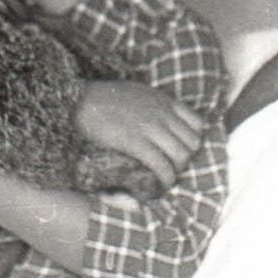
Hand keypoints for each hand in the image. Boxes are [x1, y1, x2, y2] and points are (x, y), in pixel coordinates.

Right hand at [77, 80, 204, 187]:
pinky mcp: (136, 143)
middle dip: (187, 158)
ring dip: (177, 170)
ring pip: (180, 155)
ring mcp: (150, 128)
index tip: (184, 149)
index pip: (197, 123)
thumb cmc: (104, 97)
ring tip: (168, 178)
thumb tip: (160, 119)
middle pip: (192, 142)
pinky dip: (166, 178)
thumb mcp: (137, 92)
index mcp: (163, 101)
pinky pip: (161, 165)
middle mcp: (162, 114)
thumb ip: (153, 104)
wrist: (80, 101)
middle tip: (175, 167)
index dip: (194, 140)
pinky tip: (161, 185)